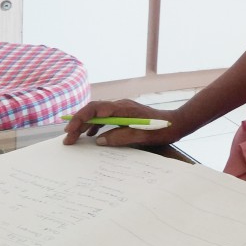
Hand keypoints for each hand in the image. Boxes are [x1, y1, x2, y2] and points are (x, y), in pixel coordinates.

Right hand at [62, 99, 180, 146]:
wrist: (177, 122)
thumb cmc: (161, 129)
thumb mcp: (141, 136)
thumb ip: (119, 137)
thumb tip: (98, 140)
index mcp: (123, 109)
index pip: (95, 109)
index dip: (80, 119)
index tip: (70, 131)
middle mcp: (121, 105)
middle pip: (93, 110)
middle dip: (78, 123)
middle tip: (68, 139)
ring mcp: (123, 108)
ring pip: (97, 113)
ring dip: (85, 124)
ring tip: (76, 138)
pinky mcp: (125, 113)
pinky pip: (105, 116)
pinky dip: (96, 124)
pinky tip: (92, 134)